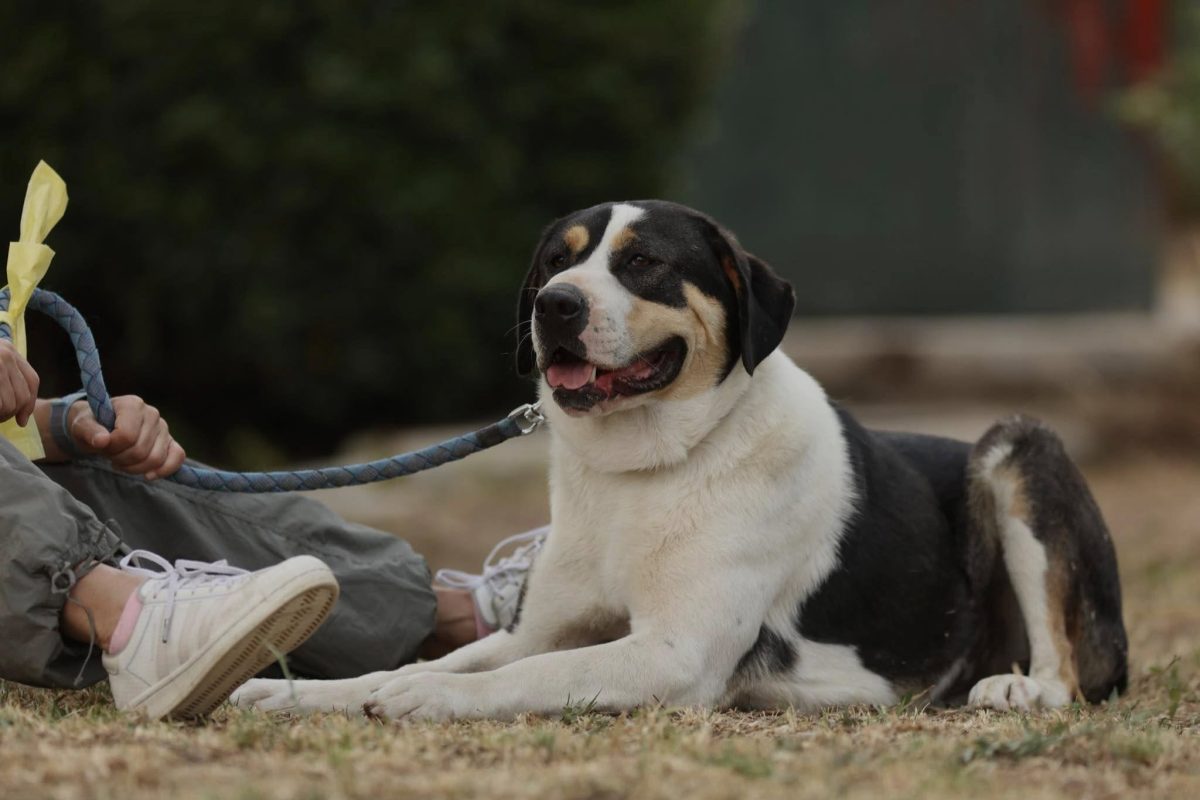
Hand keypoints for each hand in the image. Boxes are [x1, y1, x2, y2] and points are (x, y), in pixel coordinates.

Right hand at [0, 340, 39, 425]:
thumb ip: (6, 375)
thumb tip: (21, 414)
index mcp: (9, 350)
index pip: (32, 380)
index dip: (29, 403)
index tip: (22, 421)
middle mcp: (6, 354)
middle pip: (22, 395)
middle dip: (11, 413)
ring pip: (9, 403)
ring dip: (0, 415)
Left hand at [67, 395, 186, 478]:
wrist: (101, 428)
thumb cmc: (91, 425)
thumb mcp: (81, 426)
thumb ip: (89, 431)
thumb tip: (101, 440)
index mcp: (132, 404)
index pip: (126, 435)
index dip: (111, 447)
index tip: (101, 445)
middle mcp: (152, 414)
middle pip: (140, 450)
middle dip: (121, 459)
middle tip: (110, 455)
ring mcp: (163, 428)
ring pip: (155, 459)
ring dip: (135, 468)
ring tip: (122, 461)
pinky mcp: (170, 442)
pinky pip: (177, 457)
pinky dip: (164, 470)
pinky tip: (148, 475)